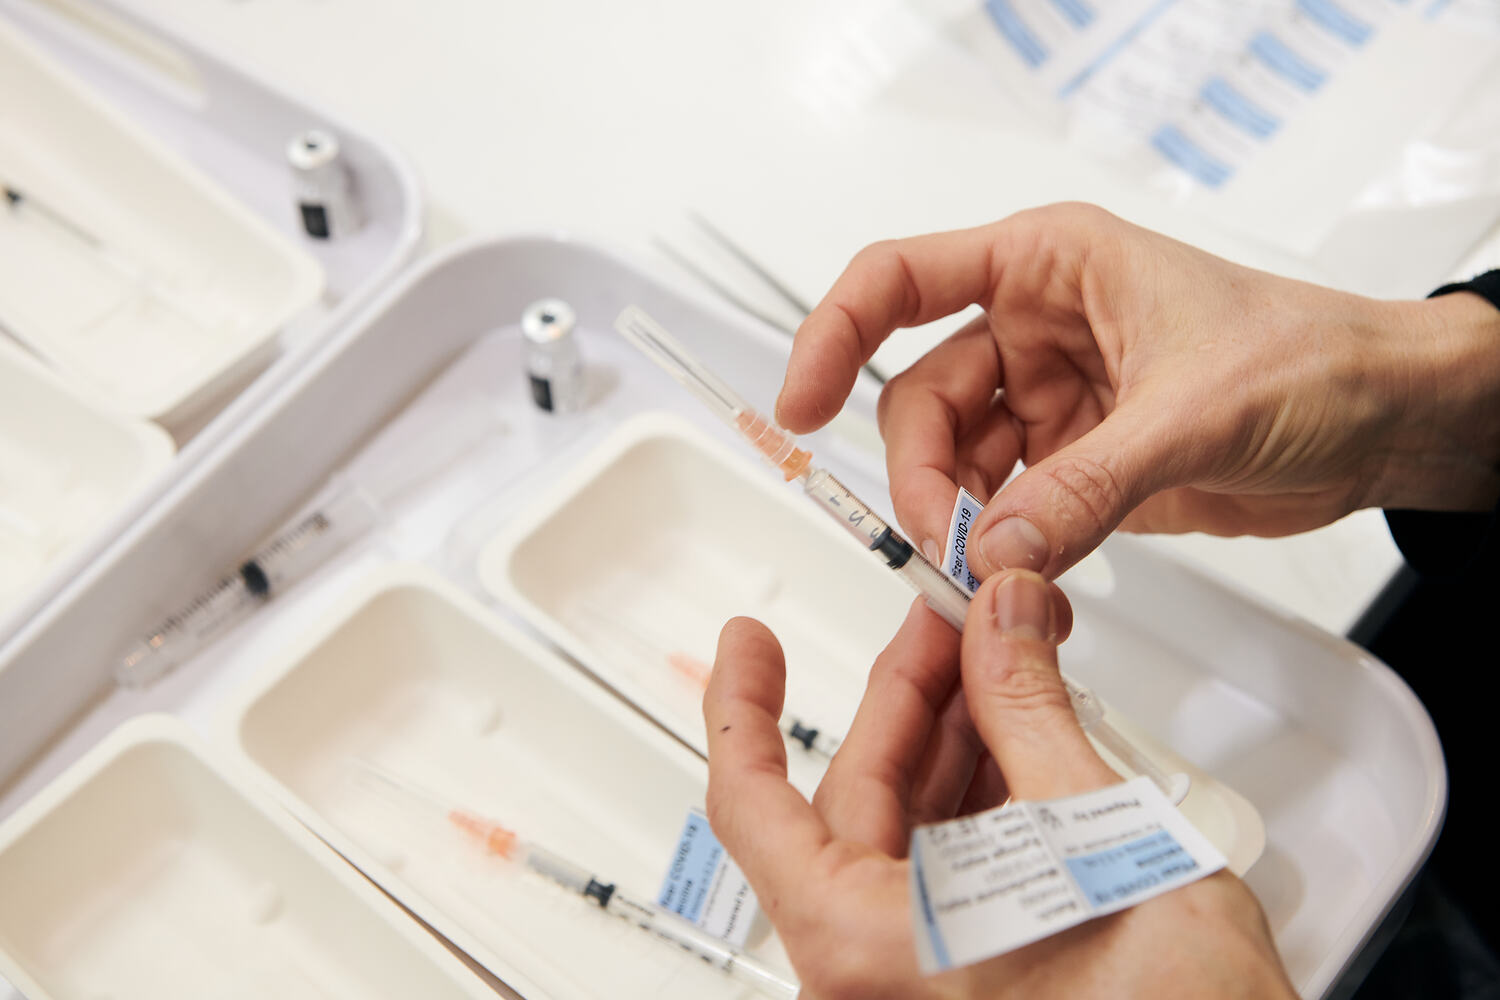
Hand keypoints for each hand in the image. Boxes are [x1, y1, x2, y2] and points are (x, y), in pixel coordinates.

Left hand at [704, 569, 1294, 999]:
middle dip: (905, 699)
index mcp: (865, 947)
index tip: (749, 643)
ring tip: (997, 664)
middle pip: (852, 802)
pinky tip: (1020, 742)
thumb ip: (1031, 711)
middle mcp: (871, 976)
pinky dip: (978, 804)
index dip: (743, 706)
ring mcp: (917, 984)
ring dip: (951, 743)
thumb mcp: (1097, 837)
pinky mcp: (967, 984)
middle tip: (947, 621)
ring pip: (904, 835)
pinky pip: (945, 878)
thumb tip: (1002, 619)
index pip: (753, 805)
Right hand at [776, 203, 1499, 578]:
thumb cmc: (1313, 360)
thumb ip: (1085, 487)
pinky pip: (1004, 506)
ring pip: (955, 462)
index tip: (800, 404)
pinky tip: (1012, 575)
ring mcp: (1050, 399)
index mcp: (1049, 266)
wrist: (1383, 422)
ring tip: (982, 570)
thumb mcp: (1193, 415)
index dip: (834, 334)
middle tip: (944, 542)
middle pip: (919, 398)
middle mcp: (1036, 327)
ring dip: (956, 519)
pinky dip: (998, 545)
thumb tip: (992, 550)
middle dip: (921, 474)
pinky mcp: (1072, 463)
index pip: (902, 279)